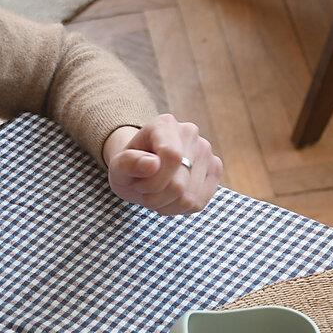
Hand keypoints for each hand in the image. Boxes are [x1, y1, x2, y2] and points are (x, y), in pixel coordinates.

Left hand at [103, 115, 222, 215]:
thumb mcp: (117, 167)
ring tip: (157, 192)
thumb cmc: (131, 167)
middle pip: (179, 183)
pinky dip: (180, 208)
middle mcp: (190, 133)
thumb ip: (128, 164)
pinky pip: (199, 202)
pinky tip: (171, 197)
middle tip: (144, 189)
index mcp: (165, 124)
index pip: (171, 157)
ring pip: (189, 197)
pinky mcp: (215, 169)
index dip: (153, 182)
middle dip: (155, 197)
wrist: (144, 168)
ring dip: (167, 204)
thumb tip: (153, 164)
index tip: (138, 184)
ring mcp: (206, 151)